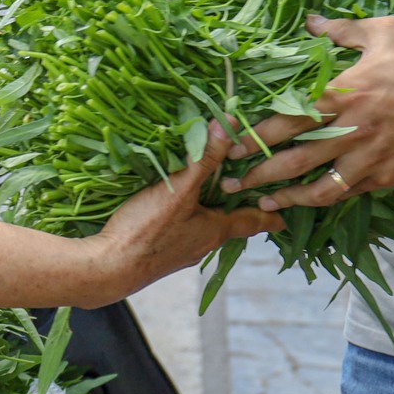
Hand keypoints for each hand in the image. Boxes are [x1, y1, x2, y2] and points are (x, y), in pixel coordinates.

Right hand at [90, 132, 282, 302]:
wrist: (107, 268)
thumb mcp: (179, 190)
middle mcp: (202, 244)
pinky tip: (171, 206)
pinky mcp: (159, 252)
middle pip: (228, 223)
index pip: (252, 221)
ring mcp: (180, 251)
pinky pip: (182, 230)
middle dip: (237, 206)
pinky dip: (186, 216)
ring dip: (209, 210)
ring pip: (204, 227)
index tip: (286, 215)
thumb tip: (230, 124)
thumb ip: (204, 158)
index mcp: (215, 231)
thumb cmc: (147, 231)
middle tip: (248, 188)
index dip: (270, 215)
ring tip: (210, 190)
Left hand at [221, 13, 393, 210]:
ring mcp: (369, 158)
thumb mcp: (387, 32)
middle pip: (294, 159)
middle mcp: (352, 131)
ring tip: (260, 203)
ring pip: (318, 187)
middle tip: (228, 182)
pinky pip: (348, 193)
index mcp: (344, 94)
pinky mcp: (386, 176)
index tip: (228, 142)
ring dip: (285, 197)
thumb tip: (311, 21)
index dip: (254, 133)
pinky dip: (323, 200)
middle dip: (257, 173)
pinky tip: (306, 202)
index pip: (287, 119)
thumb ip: (343, 30)